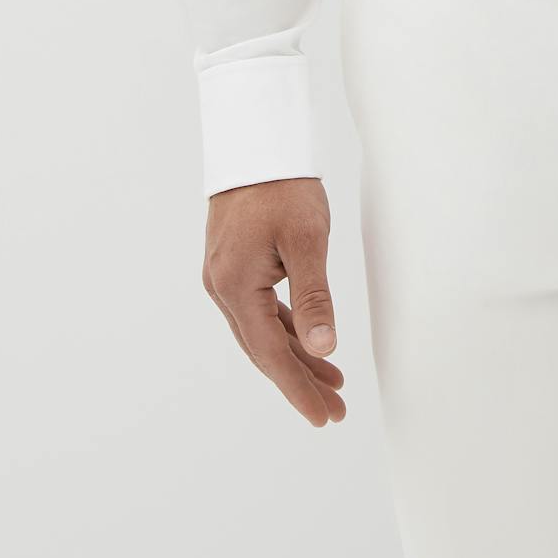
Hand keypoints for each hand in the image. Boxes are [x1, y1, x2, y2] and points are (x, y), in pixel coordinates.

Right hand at [201, 174, 348, 424]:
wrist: (254, 141)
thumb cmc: (282, 186)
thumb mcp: (306, 240)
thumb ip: (314, 297)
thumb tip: (324, 348)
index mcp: (236, 286)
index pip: (271, 352)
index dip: (298, 387)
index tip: (324, 417)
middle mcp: (222, 287)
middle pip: (264, 349)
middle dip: (300, 381)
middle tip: (335, 410)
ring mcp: (225, 276)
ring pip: (262, 331)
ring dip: (296, 357)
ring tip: (332, 382)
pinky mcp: (234, 265)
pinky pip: (261, 310)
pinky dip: (286, 329)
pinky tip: (308, 342)